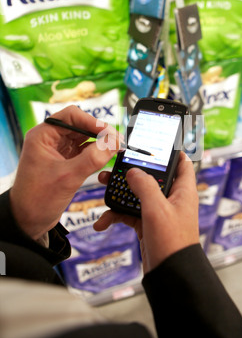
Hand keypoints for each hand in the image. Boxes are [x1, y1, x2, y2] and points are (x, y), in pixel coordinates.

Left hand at [10, 106, 121, 240]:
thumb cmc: (37, 199)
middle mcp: (50, 139)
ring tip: (116, 149)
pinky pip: (85, 151)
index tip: (109, 133)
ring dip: (100, 142)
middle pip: (80, 125)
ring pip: (84, 138)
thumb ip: (91, 159)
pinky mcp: (66, 162)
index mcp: (43, 136)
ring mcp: (59, 151)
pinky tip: (107, 157)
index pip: (72, 116)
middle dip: (100, 132)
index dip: (92, 122)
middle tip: (117, 142)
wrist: (28, 221)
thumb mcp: (67, 177)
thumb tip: (113, 143)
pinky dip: (97, 153)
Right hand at [94, 152, 199, 272]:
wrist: (170, 275)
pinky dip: (116, 216)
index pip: (182, 164)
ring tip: (102, 188)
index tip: (155, 143)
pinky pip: (129, 214)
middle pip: (152, 178)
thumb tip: (134, 171)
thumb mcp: (157, 209)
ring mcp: (159, 213)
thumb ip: (144, 186)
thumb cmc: (172, 242)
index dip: (172, 152)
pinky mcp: (147, 225)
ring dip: (119, 194)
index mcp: (183, 192)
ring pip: (137, 195)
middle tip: (116, 166)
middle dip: (132, 172)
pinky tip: (103, 222)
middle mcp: (172, 200)